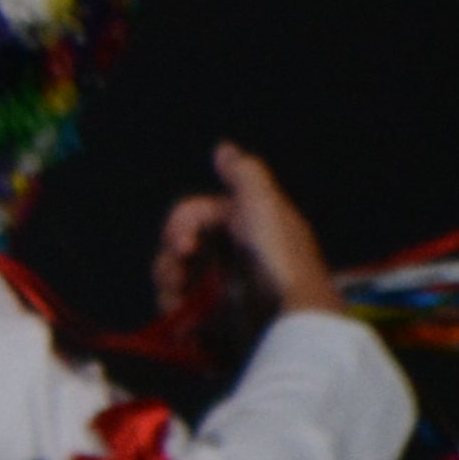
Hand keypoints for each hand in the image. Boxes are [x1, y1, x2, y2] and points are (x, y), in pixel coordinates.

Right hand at [151, 142, 339, 335]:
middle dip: (169, 257)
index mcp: (243, 221)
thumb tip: (223, 147)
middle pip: (179, 245)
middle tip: (176, 275)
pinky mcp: (218, 313)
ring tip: (176, 299)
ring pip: (175, 275)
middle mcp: (232, 249)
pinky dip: (174, 306)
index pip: (194, 214)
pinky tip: (181, 313)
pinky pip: (182, 305)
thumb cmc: (279, 257)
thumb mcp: (264, 203)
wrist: (291, 312)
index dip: (180, 225)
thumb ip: (243, 173)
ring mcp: (224, 282)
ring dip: (167, 283)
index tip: (182, 246)